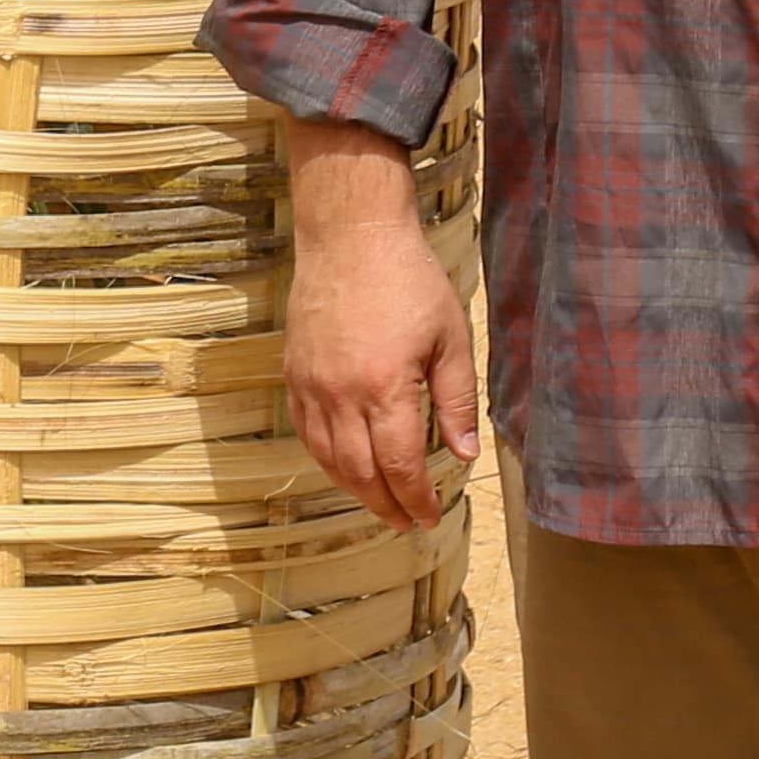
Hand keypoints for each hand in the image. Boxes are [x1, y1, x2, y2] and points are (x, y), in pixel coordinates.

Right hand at [285, 116, 479, 529]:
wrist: (350, 235)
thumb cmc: (409, 280)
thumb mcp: (450, 338)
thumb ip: (456, 401)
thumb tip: (464, 454)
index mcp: (386, 388)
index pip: (400, 467)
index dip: (416, 499)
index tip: (429, 517)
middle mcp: (341, 395)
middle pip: (360, 472)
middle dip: (386, 505)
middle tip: (406, 522)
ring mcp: (312, 385)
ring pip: (327, 458)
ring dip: (353, 488)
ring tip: (378, 502)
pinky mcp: (294, 371)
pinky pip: (305, 431)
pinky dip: (325, 458)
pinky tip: (342, 464)